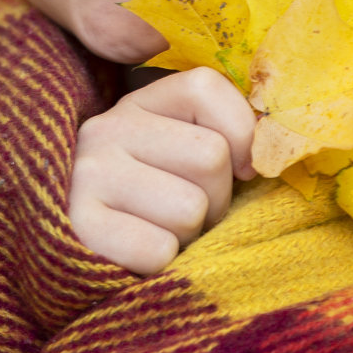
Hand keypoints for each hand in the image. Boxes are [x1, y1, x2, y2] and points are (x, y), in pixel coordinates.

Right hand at [68, 66, 256, 274]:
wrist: (80, 256)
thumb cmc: (151, 209)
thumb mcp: (179, 157)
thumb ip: (221, 136)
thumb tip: (272, 143)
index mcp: (136, 105)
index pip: (204, 87)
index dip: (240, 132)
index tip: (240, 170)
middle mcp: (105, 129)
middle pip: (210, 155)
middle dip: (215, 199)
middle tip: (186, 215)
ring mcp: (88, 175)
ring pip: (190, 208)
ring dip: (188, 236)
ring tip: (160, 233)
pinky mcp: (81, 226)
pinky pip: (159, 250)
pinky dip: (161, 265)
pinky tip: (137, 257)